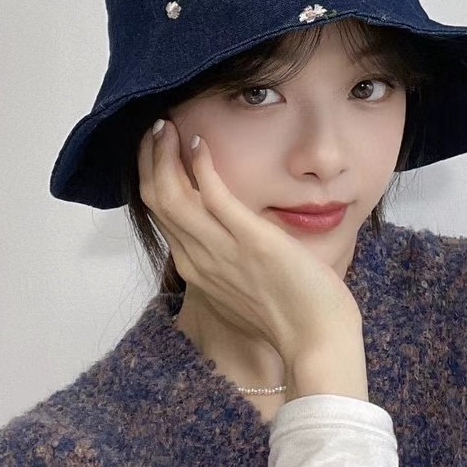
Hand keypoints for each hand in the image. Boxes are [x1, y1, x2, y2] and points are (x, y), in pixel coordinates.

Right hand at [137, 118, 362, 362]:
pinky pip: (214, 196)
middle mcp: (198, 259)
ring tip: (167, 125)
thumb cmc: (290, 316)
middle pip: (156, 200)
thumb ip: (228, 262)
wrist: (317, 341)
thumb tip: (229, 240)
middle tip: (155, 128)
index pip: (159, 215)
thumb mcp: (243, 287)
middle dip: (149, 159)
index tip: (155, 150)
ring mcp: (222, 250)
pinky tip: (200, 142)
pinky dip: (202, 166)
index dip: (151, 177)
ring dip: (164, 155)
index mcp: (195, 270)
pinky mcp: (251, 240)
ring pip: (171, 195)